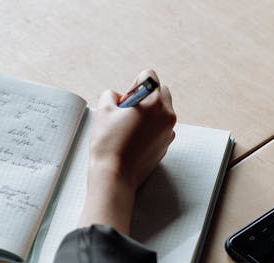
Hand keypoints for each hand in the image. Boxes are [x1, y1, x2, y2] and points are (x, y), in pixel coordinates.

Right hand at [78, 69, 176, 233]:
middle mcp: (167, 115)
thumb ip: (112, 94)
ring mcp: (169, 131)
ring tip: (130, 127)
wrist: (115, 176)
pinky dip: (151, 128)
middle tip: (128, 112)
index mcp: (154, 102)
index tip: (125, 101)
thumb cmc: (108, 143)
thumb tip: (119, 97)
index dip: (133, 84)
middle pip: (161, 91)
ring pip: (162, 111)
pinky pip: (161, 127)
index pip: (149, 76)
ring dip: (149, 112)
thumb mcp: (103, 110)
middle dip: (145, 96)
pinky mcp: (166, 145)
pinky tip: (135, 139)